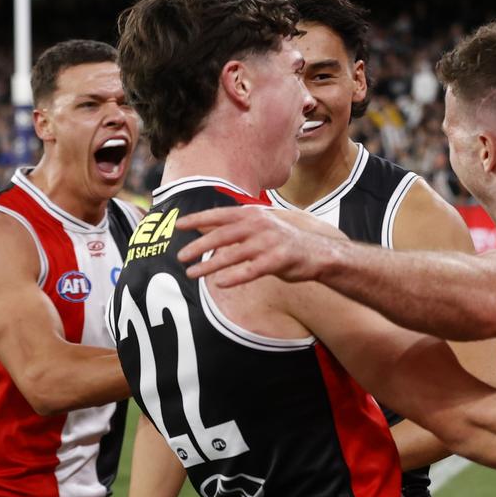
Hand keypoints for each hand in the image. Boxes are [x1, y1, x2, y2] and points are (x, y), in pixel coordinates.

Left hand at [175, 206, 345, 286]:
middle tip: (180, 256)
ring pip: (232, 255)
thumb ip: (234, 226)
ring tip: (192, 274)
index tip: (178, 226)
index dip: (197, 219)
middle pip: (221, 235)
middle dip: (198, 246)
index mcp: (252, 213)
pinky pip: (251, 270)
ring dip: (209, 265)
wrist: (317, 252)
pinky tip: (220, 283)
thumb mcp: (259, 226)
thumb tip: (203, 227)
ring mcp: (269, 242)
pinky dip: (234, 277)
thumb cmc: (282, 241)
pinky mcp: (278, 260)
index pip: (219, 214)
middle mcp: (259, 224)